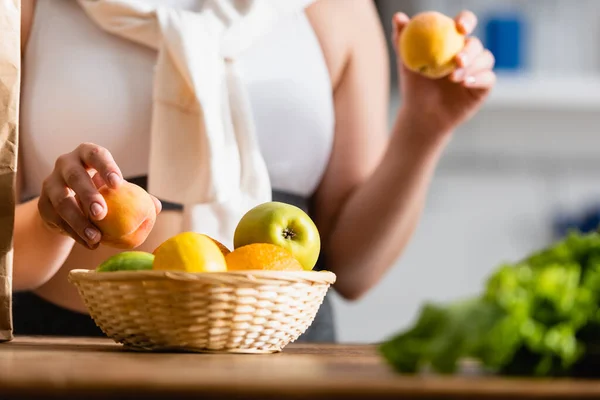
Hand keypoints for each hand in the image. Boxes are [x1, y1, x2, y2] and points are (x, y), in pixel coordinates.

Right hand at [38, 143, 161, 248]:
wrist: (67, 203)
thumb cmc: (101, 190)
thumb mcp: (116, 189)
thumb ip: (136, 195)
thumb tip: (157, 207)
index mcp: (86, 154)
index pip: (95, 155)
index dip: (106, 167)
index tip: (117, 183)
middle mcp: (66, 164)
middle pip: (75, 177)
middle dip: (88, 195)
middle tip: (102, 213)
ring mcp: (51, 183)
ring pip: (62, 202)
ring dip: (79, 221)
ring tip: (96, 237)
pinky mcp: (42, 204)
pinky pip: (57, 220)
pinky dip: (74, 233)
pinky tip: (90, 243)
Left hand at [393, 10, 495, 137]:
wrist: (421, 114)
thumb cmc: (414, 86)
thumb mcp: (406, 63)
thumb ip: (402, 40)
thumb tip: (398, 18)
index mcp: (453, 41)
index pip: (465, 24)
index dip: (466, 21)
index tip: (459, 27)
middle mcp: (469, 53)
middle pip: (476, 43)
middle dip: (470, 48)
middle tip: (457, 59)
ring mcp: (478, 69)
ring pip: (485, 59)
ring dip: (472, 66)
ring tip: (452, 78)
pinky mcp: (483, 87)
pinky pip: (488, 78)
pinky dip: (478, 79)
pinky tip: (464, 83)